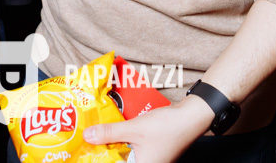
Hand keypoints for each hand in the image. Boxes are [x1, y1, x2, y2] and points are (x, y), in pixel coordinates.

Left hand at [82, 95, 212, 162]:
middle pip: (119, 161)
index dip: (100, 159)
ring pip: (124, 156)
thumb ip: (109, 133)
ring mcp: (149, 160)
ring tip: (94, 137)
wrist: (191, 117)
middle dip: (104, 153)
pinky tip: (112, 132)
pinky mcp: (151, 151)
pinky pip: (131, 149)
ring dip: (111, 146)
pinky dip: (121, 142)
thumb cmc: (167, 127)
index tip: (84, 155)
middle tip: (86, 143)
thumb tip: (87, 136)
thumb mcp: (134, 129)